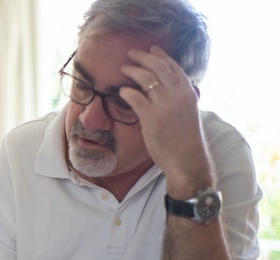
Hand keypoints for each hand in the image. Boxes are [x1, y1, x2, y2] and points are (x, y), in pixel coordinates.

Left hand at [120, 45, 213, 193]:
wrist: (187, 160)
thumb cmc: (186, 140)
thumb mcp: (189, 113)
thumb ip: (182, 99)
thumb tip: (171, 90)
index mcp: (188, 93)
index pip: (174, 67)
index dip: (162, 56)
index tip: (152, 48)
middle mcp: (178, 95)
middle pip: (158, 67)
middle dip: (144, 57)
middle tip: (131, 52)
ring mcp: (164, 105)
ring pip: (146, 78)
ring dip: (133, 70)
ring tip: (123, 68)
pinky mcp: (151, 117)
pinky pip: (135, 97)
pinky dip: (126, 91)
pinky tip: (121, 90)